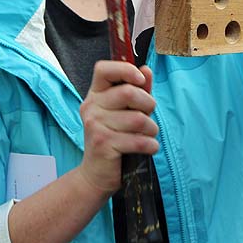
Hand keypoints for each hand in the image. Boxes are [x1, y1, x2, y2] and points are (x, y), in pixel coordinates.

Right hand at [77, 61, 158, 194]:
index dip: (125, 69)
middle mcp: (91, 107)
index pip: (104, 69)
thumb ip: (139, 90)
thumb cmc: (116, 137)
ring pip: (138, 119)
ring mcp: (94, 125)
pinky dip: (150, 145)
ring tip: (146, 135)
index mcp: (96, 94)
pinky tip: (147, 148)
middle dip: (148, 105)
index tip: (140, 79)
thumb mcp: (127, 110)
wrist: (96, 173)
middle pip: (129, 92)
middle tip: (147, 117)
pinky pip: (139, 140)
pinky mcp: (102, 144)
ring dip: (151, 129)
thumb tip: (147, 70)